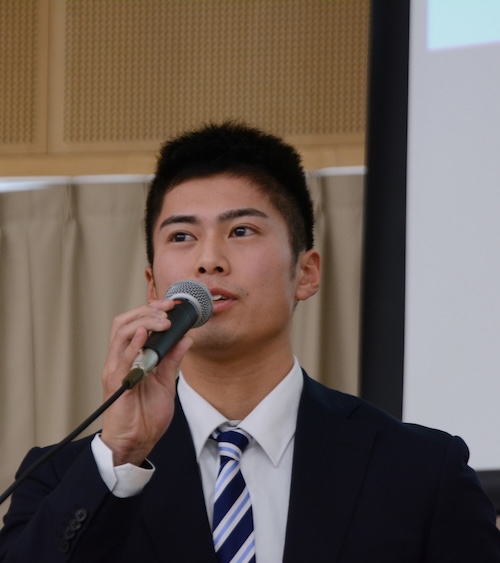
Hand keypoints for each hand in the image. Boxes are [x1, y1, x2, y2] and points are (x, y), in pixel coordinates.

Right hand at [100, 299, 191, 465]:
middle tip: (168, 309)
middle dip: (147, 310)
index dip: (151, 310)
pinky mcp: (116, 382)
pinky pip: (122, 358)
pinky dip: (133, 344)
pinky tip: (145, 335)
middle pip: (124, 322)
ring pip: (121, 334)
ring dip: (143, 322)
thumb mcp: (166, 382)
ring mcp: (116, 369)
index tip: (172, 305)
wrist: (136, 442)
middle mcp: (120, 359)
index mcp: (130, 357)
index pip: (135, 324)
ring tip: (162, 320)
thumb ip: (172, 359)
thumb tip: (186, 338)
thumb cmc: (146, 415)